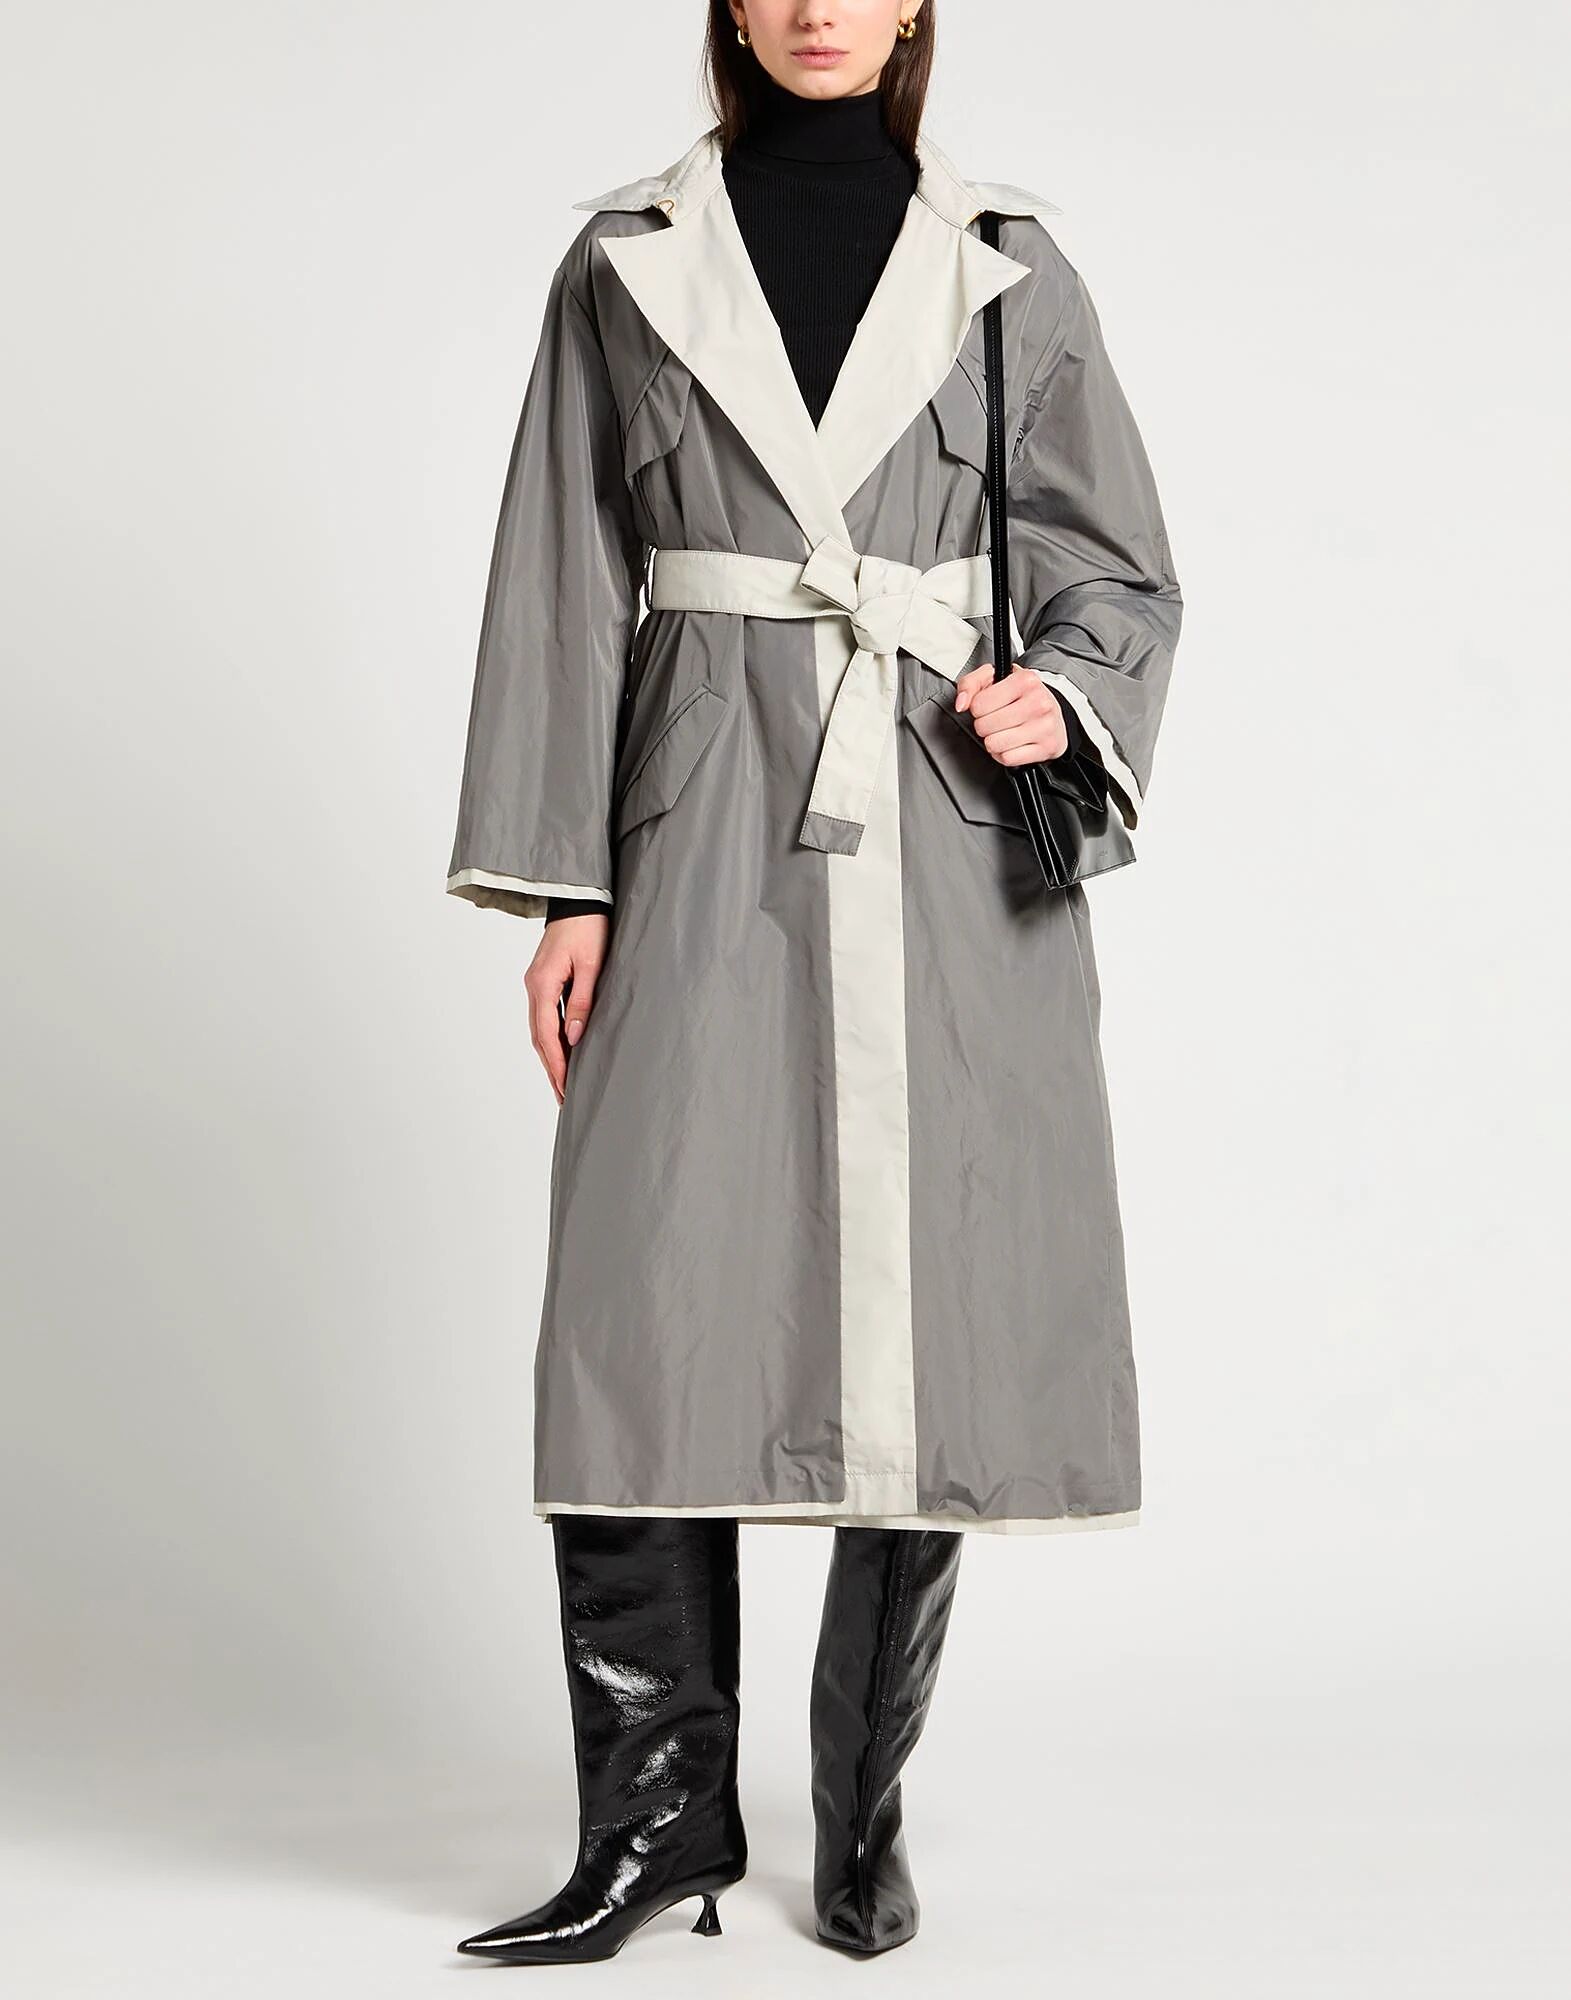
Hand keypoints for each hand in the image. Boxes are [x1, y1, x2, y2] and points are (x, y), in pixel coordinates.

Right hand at [524, 913, 609, 1105]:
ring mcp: (536, 984)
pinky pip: (544, 1017)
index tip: (564, 1088)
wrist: (579, 899)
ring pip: (539, 1029)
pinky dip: (550, 1038)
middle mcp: (534, 986)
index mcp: (543, 984)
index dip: (556, 1064)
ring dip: (549, 1056)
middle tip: (562, 1096)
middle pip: (539, 1037)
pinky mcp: (543, 980)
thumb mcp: (592, 965)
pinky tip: (560, 1052)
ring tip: (561, 1082)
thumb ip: (583, 1002)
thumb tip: (574, 1038)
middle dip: (551, 1068)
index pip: (547, 1035)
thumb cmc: (588, 927)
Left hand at [953, 663, 1068, 764]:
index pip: (979, 704)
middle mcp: (1038, 702)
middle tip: (996, 720)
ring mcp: (1044, 726)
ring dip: (993, 741)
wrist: (1055, 715)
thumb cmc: (1023, 697)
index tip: (989, 706)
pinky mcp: (1046, 748)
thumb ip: (970, 684)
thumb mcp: (995, 679)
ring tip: (1004, 732)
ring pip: (994, 744)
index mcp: (1026, 680)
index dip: (977, 708)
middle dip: (984, 725)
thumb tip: (962, 703)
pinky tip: (1013, 744)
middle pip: (984, 726)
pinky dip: (1004, 754)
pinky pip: (1007, 758)